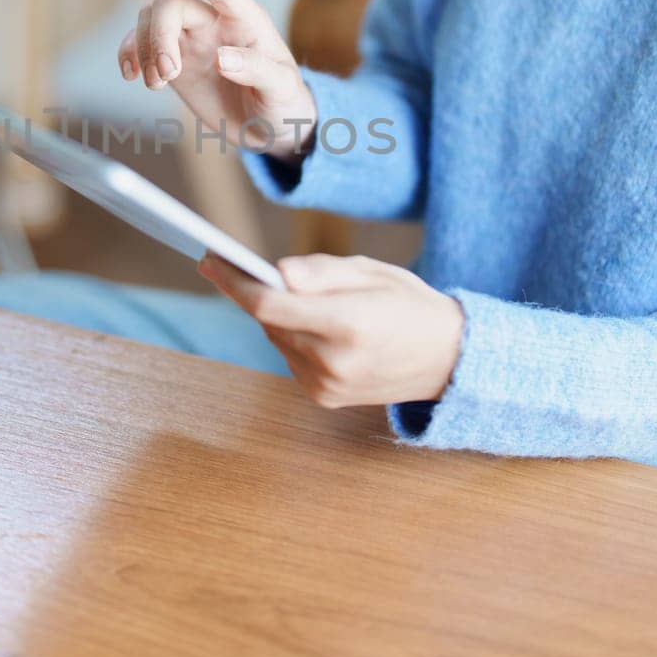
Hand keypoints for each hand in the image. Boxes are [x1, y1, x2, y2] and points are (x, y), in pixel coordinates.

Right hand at [119, 0, 316, 160]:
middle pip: (173, 5)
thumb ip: (258, 70)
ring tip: (156, 84)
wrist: (267, 127)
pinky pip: (140, 44)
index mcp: (246, 21)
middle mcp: (213, 23)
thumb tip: (222, 58)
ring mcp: (189, 40)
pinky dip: (128, 54)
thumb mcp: (282, 88)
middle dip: (160, 35)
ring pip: (150, 20)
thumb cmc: (283, 100)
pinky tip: (131, 74)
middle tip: (168, 75)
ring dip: (143, 49)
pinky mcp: (172, 60)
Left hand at [198, 252, 464, 408]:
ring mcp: (327, 385)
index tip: (209, 259)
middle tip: (251, 268)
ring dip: (280, 317)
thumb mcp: (373, 272)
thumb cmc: (409, 305)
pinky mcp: (324, 397)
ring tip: (309, 302)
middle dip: (257, 292)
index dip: (233, 280)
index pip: (270, 304)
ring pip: (276, 339)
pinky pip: (290, 358)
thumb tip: (279, 272)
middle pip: (268, 321)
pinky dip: (294, 338)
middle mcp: (334, 361)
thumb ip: (322, 272)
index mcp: (348, 323)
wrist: (448, 360)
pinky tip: (321, 330)